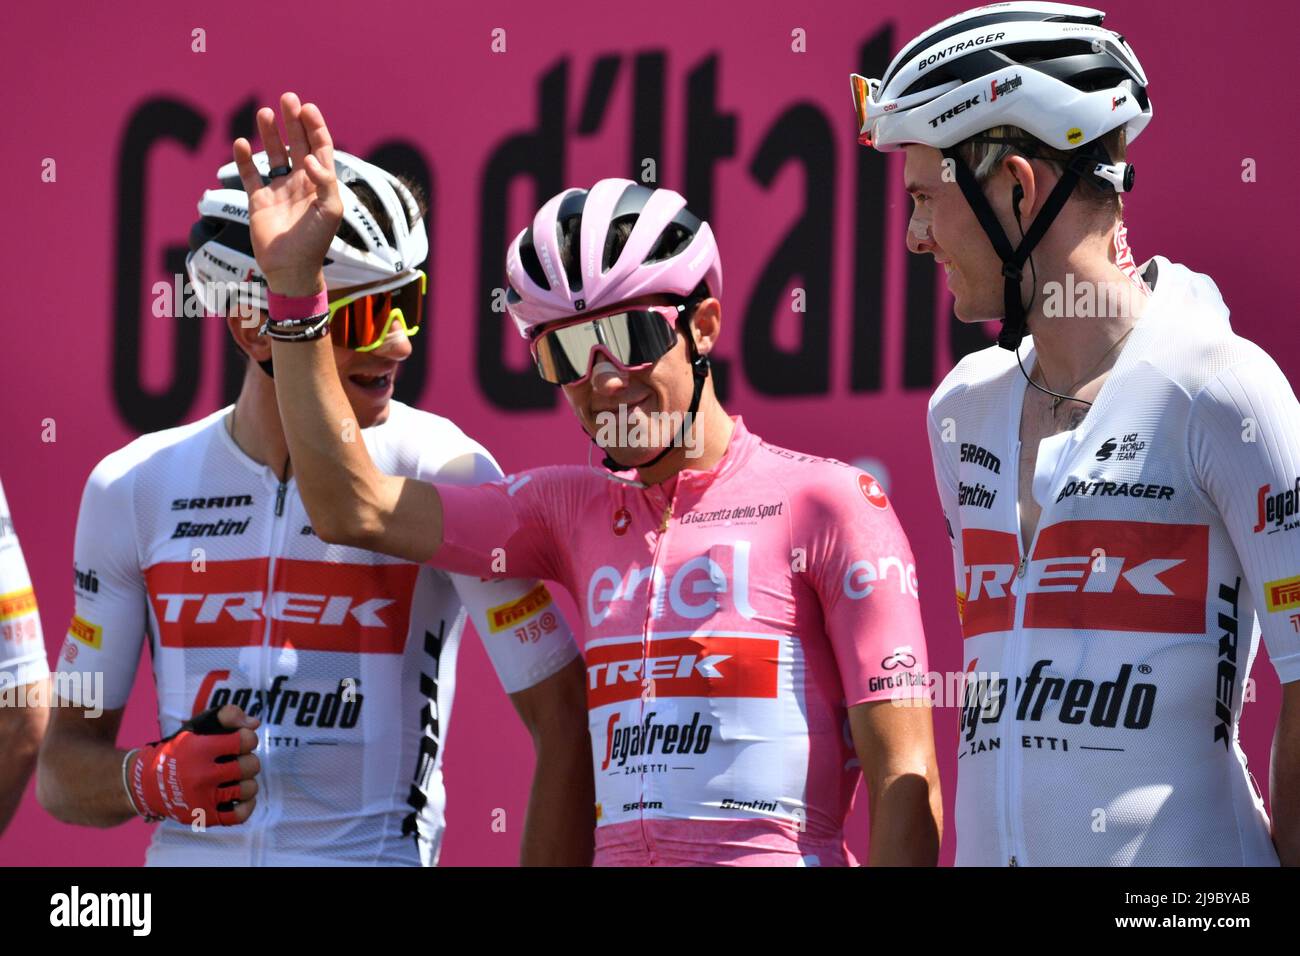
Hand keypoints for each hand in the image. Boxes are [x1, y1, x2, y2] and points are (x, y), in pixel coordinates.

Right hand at [128, 704, 260, 826]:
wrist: (148, 783)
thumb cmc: (181, 750)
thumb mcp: (198, 725)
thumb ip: (227, 715)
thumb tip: (255, 723)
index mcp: (200, 749)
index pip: (245, 740)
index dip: (247, 738)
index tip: (239, 741)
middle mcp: (200, 776)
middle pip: (250, 765)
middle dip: (248, 760)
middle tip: (236, 761)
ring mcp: (202, 799)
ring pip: (248, 789)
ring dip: (248, 781)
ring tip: (236, 778)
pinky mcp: (203, 817)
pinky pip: (239, 815)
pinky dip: (247, 804)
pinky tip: (240, 796)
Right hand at [232, 91, 341, 296]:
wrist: (291, 268)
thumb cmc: (316, 242)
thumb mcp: (330, 211)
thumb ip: (325, 181)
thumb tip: (309, 158)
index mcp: (321, 184)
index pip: (320, 148)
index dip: (315, 127)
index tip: (307, 108)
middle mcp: (301, 183)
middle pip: (297, 144)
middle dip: (293, 121)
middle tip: (287, 98)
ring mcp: (279, 190)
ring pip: (274, 155)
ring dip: (270, 134)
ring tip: (265, 113)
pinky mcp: (258, 200)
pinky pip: (250, 175)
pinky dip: (245, 159)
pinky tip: (242, 143)